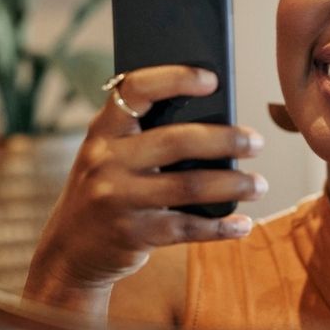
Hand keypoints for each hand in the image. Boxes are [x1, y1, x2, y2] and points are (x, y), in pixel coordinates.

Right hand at [24, 65, 265, 316]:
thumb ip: (143, 136)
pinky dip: (220, 227)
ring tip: (258, 184)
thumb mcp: (109, 156)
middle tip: (256, 142)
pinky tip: (242, 224)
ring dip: (232, 184)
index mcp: (102, 131)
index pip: (136, 89)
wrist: (70, 251)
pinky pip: (187, 228)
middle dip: (225, 140)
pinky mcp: (133, 234)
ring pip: (189, 186)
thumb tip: (215, 117)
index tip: (212, 79)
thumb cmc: (105, 190)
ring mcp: (118, 199)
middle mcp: (106, 161)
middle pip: (177, 141)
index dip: (176, 78)